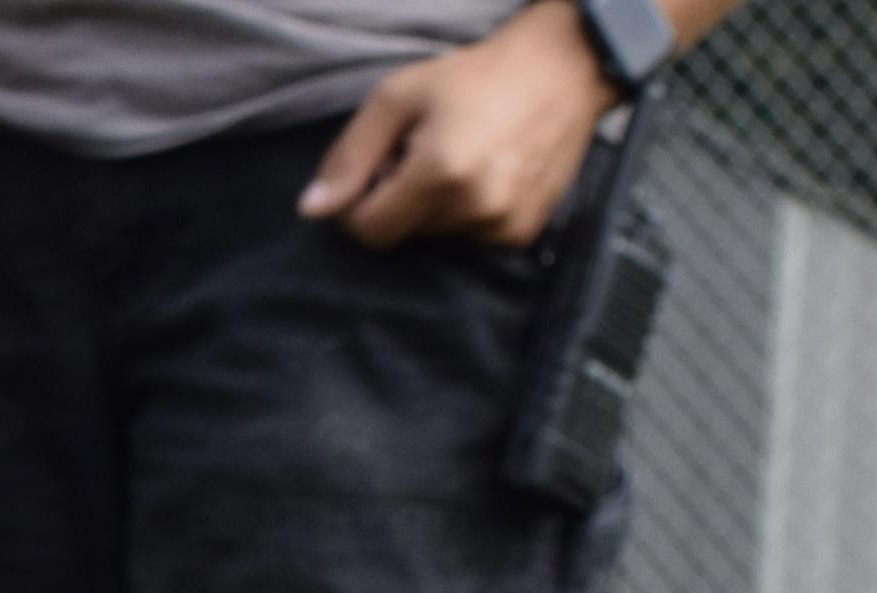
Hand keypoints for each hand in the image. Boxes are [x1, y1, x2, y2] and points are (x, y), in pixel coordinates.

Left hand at [301, 0, 615, 249]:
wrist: (565, 68)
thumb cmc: (475, 76)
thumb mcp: (400, 96)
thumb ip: (350, 155)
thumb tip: (312, 209)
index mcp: (439, 173)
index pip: (367, 230)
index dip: (360, 202)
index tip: (379, 168)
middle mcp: (473, 208)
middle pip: (401, 234)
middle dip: (400, 198)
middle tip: (427, 150)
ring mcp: (501, 226)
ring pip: (434, 238)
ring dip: (434, 207)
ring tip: (462, 156)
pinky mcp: (521, 234)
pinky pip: (469, 240)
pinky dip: (466, 214)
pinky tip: (487, 172)